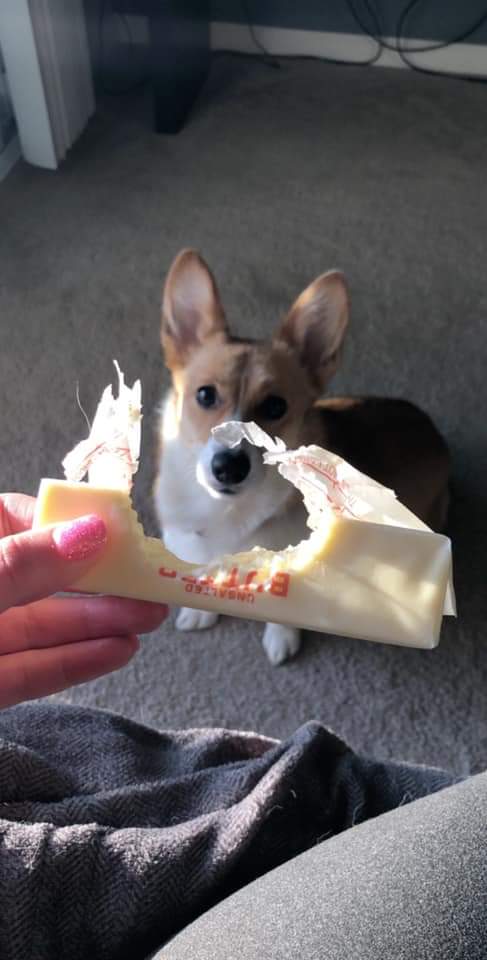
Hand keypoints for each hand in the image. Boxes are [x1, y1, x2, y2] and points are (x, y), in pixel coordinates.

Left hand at [0, 493, 167, 707]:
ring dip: (101, 621)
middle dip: (101, 578)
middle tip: (150, 578)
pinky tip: (118, 649)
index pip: (20, 519)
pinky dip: (78, 662)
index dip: (73, 523)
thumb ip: (22, 564)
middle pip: (44, 576)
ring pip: (45, 626)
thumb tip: (89, 532)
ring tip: (150, 616)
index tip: (120, 531)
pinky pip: (34, 671)